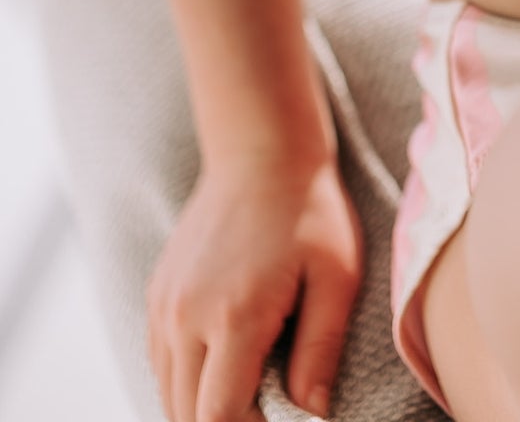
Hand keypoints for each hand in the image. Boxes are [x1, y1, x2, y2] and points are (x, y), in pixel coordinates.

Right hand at [146, 150, 363, 421]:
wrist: (264, 150)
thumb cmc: (311, 211)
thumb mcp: (337, 276)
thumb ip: (322, 350)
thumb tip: (312, 414)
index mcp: (234, 315)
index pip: (217, 418)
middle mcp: (186, 316)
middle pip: (185, 415)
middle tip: (266, 412)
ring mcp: (164, 305)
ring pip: (167, 393)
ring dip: (201, 408)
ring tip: (250, 395)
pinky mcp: (157, 295)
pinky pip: (160, 363)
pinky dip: (186, 382)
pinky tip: (224, 368)